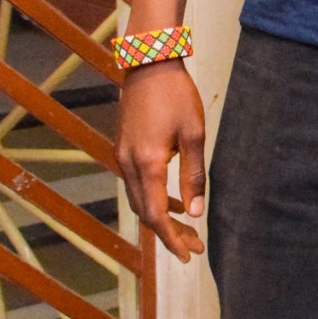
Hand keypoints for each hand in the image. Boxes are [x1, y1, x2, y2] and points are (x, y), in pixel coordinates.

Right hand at [117, 61, 207, 261]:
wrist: (149, 64)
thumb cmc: (176, 96)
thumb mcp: (193, 135)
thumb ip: (193, 176)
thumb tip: (195, 213)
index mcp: (147, 163)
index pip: (156, 215)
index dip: (172, 239)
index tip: (189, 254)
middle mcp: (128, 164)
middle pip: (145, 213)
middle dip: (169, 234)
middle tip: (195, 246)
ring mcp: (122, 156)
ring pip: (139, 201)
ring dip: (161, 218)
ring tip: (188, 228)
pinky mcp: (123, 149)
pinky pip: (137, 185)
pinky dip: (154, 199)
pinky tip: (174, 202)